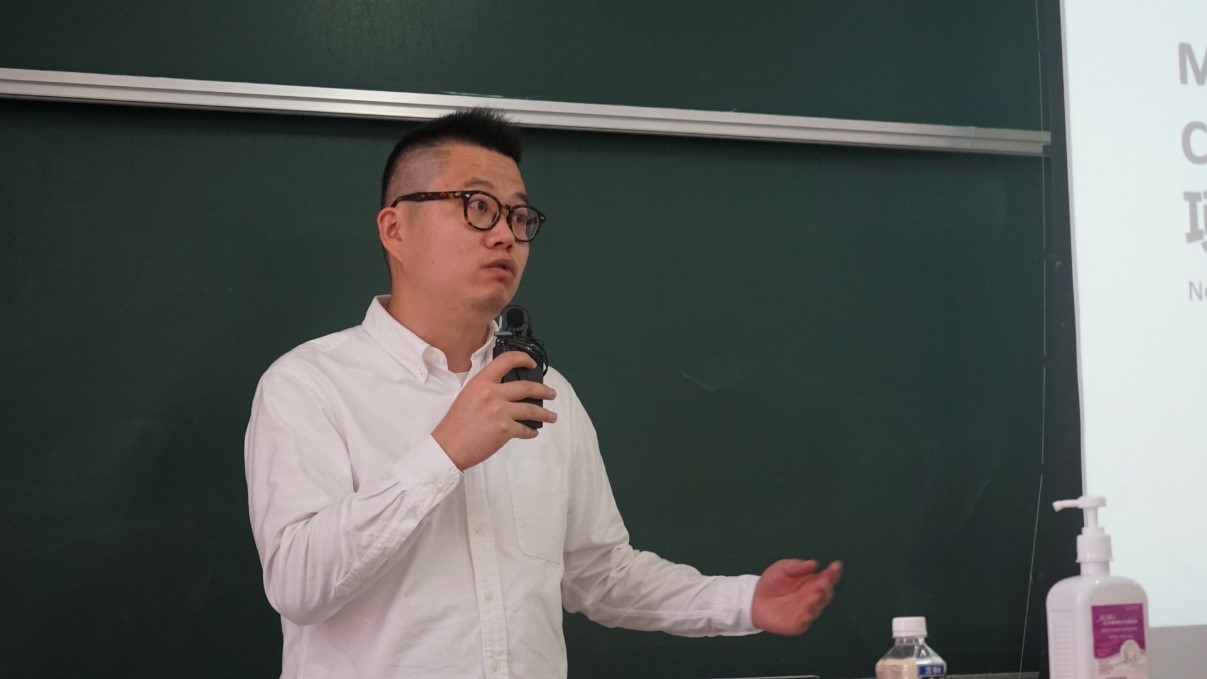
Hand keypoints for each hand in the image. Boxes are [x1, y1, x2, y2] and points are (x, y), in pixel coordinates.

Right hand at [432, 351, 557, 469]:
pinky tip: (532, 432)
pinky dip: (531, 432)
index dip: (524, 359)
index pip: (506, 361)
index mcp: (482, 382)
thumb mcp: (468, 396)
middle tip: (551, 393)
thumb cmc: (455, 423)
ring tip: (551, 416)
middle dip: (544, 390)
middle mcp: (493, 393)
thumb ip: (487, 389)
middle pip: (527, 387)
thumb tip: (508, 390)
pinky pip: (525, 429)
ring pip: (532, 409)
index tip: (533, 364)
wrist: (448, 446)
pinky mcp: (505, 430)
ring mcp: (500, 411)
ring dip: (545, 413)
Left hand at [751, 559, 841, 634]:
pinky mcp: (797, 624)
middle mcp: (812, 597)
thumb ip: (797, 566)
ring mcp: (806, 611)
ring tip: (814, 596)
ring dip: (817, 602)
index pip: (827, 578)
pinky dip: (807, 618)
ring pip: (817, 608)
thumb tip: (814, 564)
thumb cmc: (771, 583)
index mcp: (811, 582)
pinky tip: (807, 613)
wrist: (754, 600)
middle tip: (823, 583)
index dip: (833, 573)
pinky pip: (805, 622)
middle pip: (826, 594)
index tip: (836, 566)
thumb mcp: (782, 568)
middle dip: (826, 588)